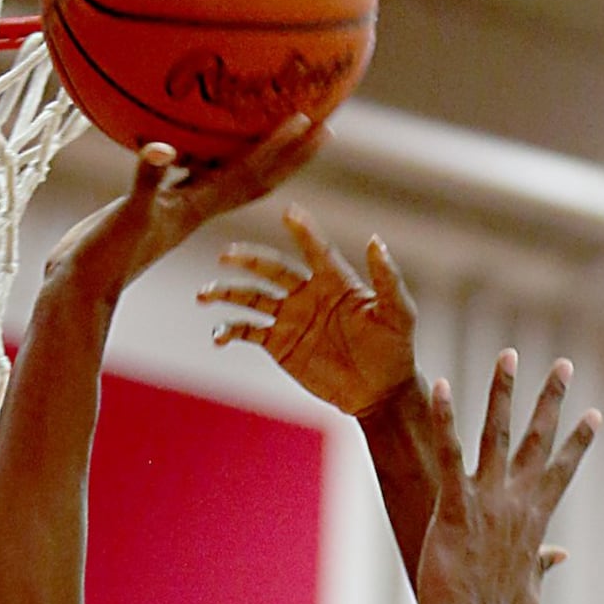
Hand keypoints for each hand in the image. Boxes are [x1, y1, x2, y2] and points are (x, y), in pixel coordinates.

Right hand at [43, 118, 326, 302]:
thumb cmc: (105, 259)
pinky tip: (194, 132)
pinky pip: (188, 171)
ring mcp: (180, 209)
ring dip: (254, 153)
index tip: (313, 123)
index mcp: (199, 209)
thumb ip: (147, 181)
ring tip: (274, 125)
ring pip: (227, 175)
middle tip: (319, 123)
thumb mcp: (129, 216)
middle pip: (256, 178)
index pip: (252, 176)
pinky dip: (197, 151)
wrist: (82, 289)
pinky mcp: (159, 208)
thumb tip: (164, 148)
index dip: (282, 150)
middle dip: (288, 154)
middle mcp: (197, 208)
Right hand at [200, 209, 416, 415]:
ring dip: (227, 292)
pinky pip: (248, 332)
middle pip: (272, 268)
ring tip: (204, 294)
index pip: (315, 249)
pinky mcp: (280, 345)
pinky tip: (218, 335)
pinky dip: (230, 330)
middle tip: (226, 255)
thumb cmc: (395, 349)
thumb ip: (387, 279)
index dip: (303, 231)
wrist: (381, 392)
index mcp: (335, 281)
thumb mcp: (399, 313)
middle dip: (248, 260)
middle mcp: (307, 294)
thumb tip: (376, 241)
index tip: (289, 212)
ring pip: (252, 297)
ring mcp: (290, 318)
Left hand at [417, 351, 598, 603]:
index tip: (595, 415)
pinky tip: (444, 386)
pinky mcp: (454, 506)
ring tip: (509, 355)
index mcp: (535, 520)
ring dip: (504, 392)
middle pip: (539, 440)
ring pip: (498, 434)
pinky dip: (446, 419)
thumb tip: (560, 556)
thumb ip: (542, 565)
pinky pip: (450, 453)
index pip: (563, 471)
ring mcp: (487, 501)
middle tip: (563, 365)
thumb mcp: (528, 590)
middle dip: (552, 400)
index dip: (579, 442)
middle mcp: (516, 502)